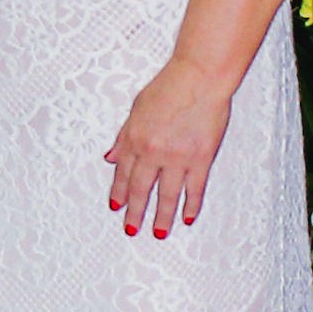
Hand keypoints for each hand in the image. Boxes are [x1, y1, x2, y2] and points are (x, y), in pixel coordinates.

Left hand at [107, 54, 240, 236]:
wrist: (199, 78)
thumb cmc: (170, 86)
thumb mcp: (137, 108)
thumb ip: (124, 136)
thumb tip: (111, 157)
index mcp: (135, 138)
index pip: (123, 173)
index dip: (118, 192)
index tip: (116, 206)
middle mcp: (153, 151)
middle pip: (141, 189)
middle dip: (134, 212)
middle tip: (131, 229)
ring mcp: (178, 157)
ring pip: (167, 195)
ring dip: (161, 217)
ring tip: (158, 233)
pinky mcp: (201, 158)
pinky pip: (194, 188)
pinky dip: (191, 205)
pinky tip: (187, 217)